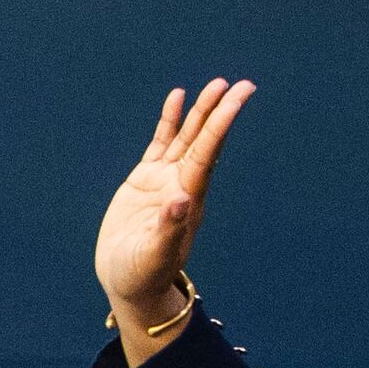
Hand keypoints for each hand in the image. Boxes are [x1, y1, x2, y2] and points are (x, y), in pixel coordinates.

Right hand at [96, 76, 251, 349]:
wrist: (128, 283)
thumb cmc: (142, 275)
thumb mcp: (152, 256)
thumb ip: (168, 229)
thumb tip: (181, 200)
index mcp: (188, 199)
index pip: (207, 153)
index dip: (221, 124)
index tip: (237, 98)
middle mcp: (182, 184)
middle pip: (204, 140)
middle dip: (220, 112)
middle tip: (239, 84)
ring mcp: (164, 180)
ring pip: (186, 138)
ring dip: (200, 113)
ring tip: (215, 85)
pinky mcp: (144, 180)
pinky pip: (161, 143)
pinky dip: (169, 121)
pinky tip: (177, 99)